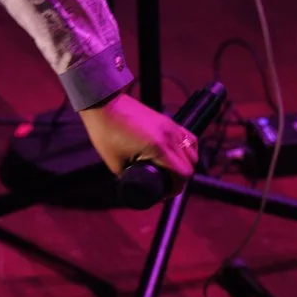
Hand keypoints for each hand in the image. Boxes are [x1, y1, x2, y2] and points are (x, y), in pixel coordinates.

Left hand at [78, 91, 200, 181]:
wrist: (104, 103)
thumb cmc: (105, 132)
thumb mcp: (114, 162)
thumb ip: (127, 176)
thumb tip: (134, 186)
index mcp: (159, 147)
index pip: (183, 174)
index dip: (175, 189)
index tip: (163, 193)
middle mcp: (170, 136)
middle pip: (190, 165)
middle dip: (180, 179)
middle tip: (165, 184)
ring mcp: (171, 126)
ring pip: (192, 151)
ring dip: (185, 164)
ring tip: (171, 171)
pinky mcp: (168, 121)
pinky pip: (188, 137)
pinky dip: (186, 149)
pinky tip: (177, 155)